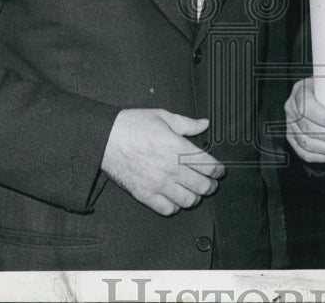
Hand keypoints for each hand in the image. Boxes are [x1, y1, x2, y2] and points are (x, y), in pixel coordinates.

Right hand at [101, 108, 223, 215]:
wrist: (105, 138)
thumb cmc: (133, 125)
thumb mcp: (163, 116)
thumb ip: (187, 123)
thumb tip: (204, 124)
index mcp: (178, 148)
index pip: (208, 165)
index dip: (218, 170)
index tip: (219, 170)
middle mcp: (171, 168)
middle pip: (202, 186)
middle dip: (211, 185)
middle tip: (211, 182)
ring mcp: (158, 184)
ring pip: (188, 200)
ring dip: (195, 197)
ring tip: (195, 191)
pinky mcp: (145, 194)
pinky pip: (167, 208)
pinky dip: (175, 206)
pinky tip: (175, 198)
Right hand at [285, 77, 324, 162]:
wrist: (316, 93)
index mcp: (300, 91)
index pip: (307, 107)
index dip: (324, 118)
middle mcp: (291, 109)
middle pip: (310, 129)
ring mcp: (290, 125)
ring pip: (308, 144)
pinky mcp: (292, 139)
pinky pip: (305, 154)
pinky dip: (323, 157)